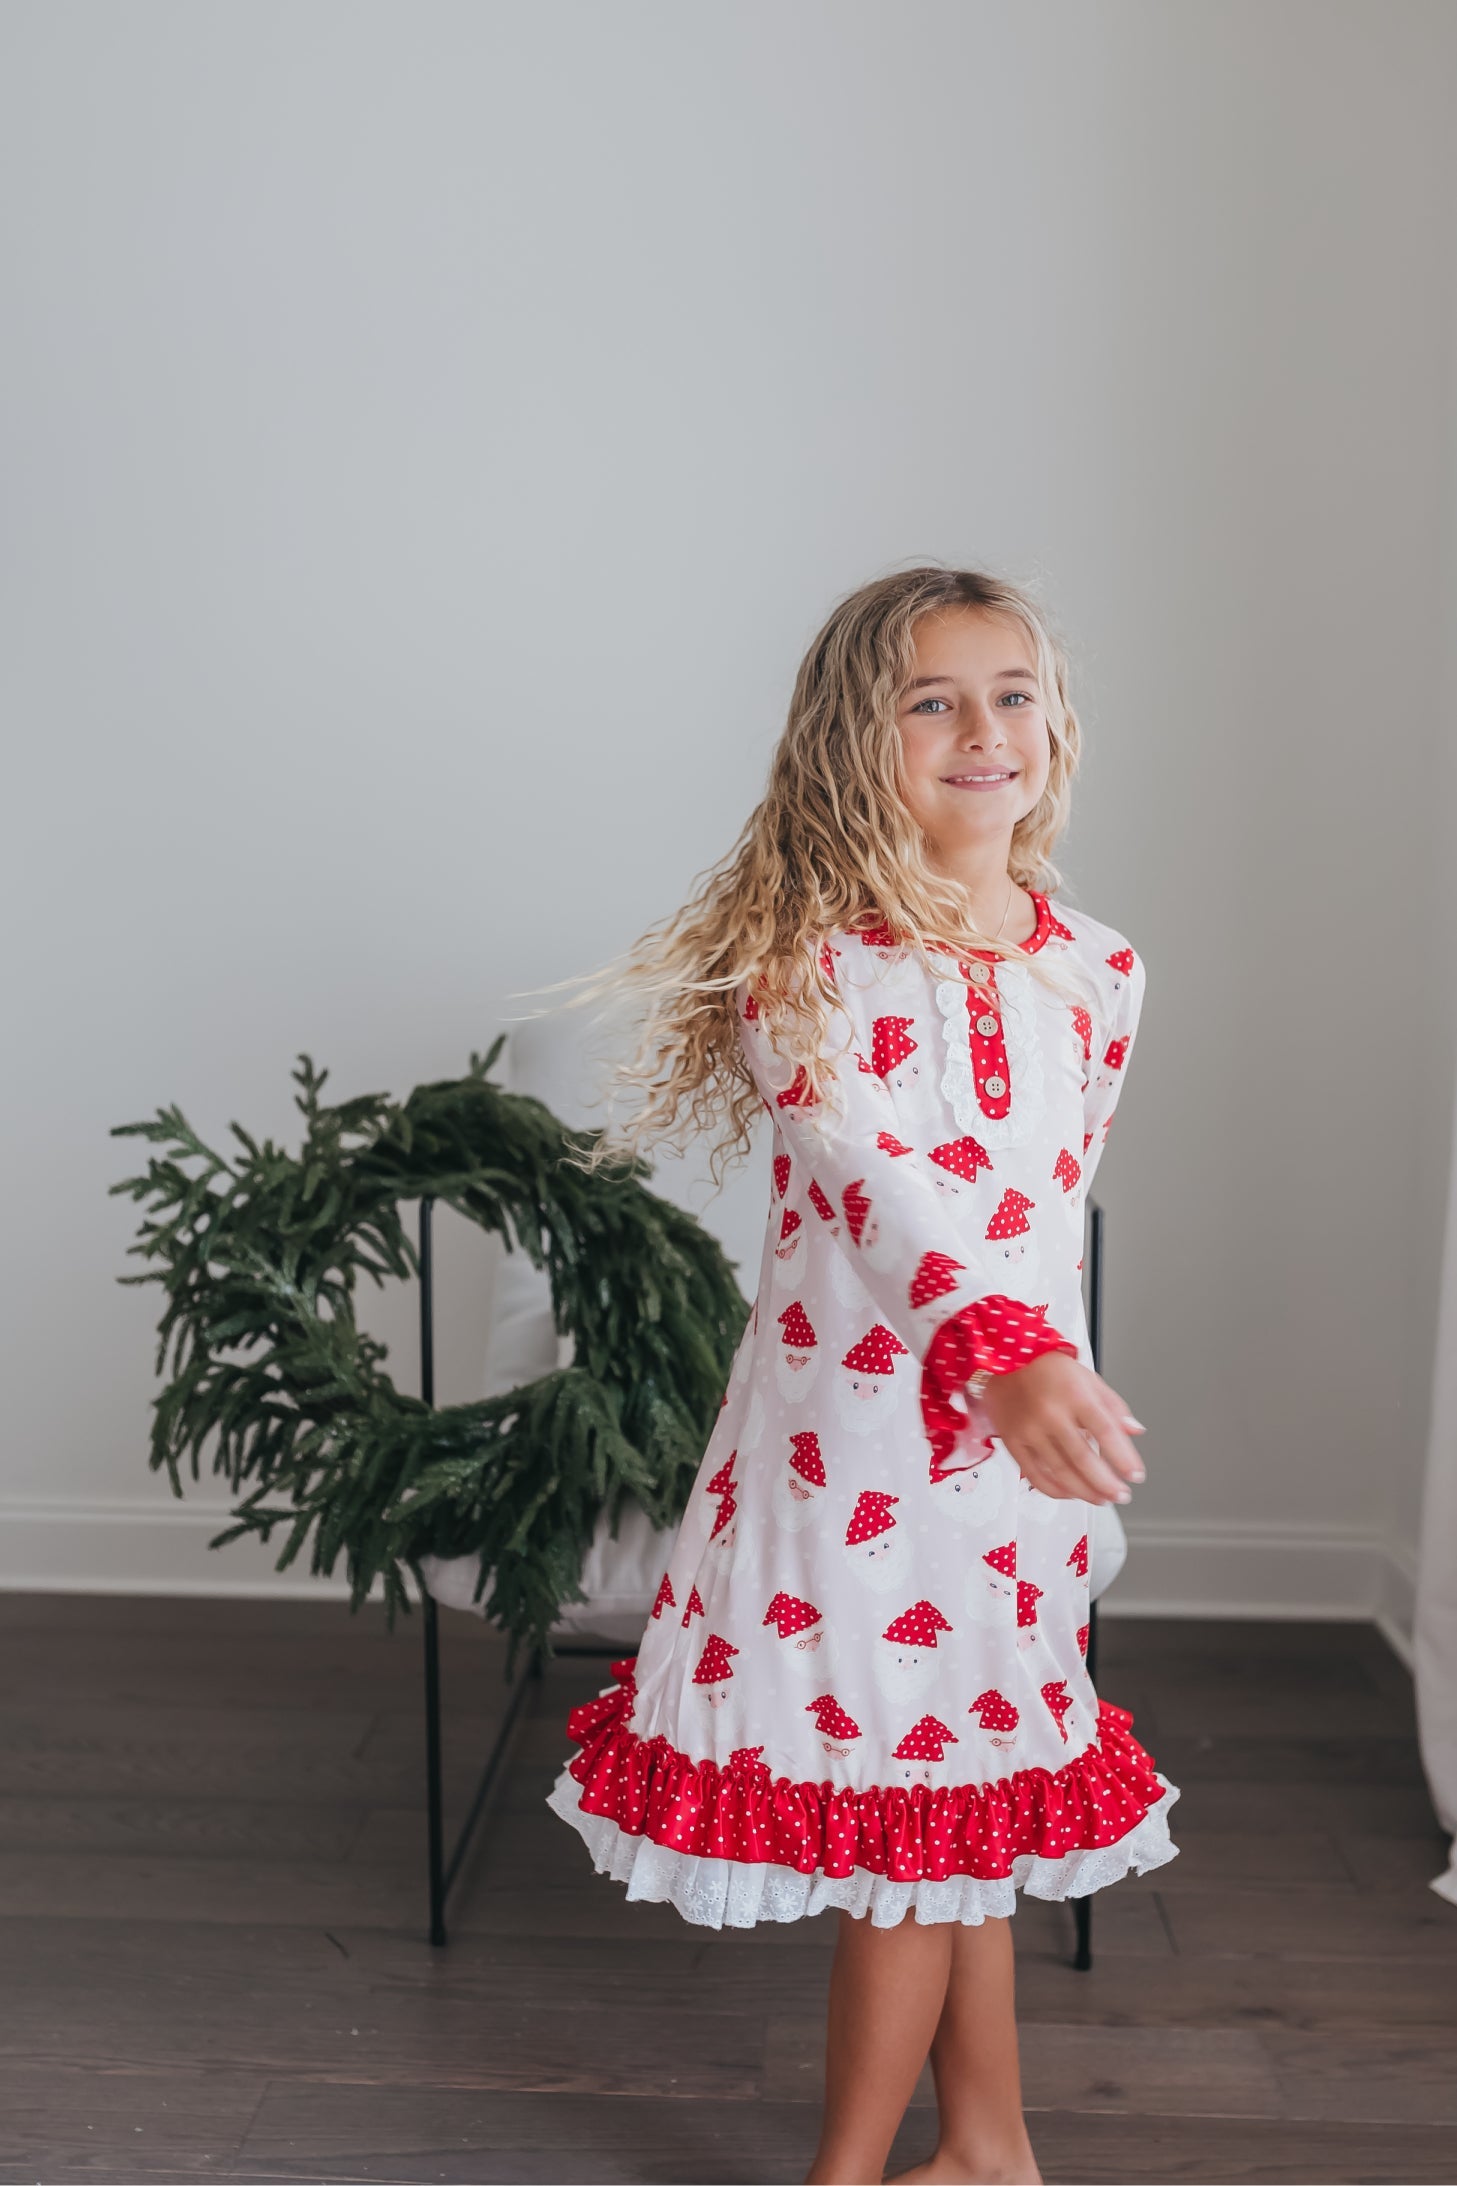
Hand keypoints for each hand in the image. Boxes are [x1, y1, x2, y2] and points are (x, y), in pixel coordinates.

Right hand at [980, 1351, 1146, 1504]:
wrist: (1003, 1362)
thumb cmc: (1049, 1368)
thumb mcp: (1088, 1378)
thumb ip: (1114, 1406)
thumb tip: (1135, 1431)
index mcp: (1075, 1394)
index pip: (1105, 1431)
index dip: (1123, 1457)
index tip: (1135, 1475)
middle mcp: (1051, 1413)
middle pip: (1083, 1458)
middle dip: (1106, 1483)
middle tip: (1122, 1495)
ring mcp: (1030, 1430)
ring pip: (1060, 1471)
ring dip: (1085, 1491)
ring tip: (1102, 1499)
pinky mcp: (1013, 1442)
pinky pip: (1035, 1475)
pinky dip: (1056, 1490)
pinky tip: (1071, 1494)